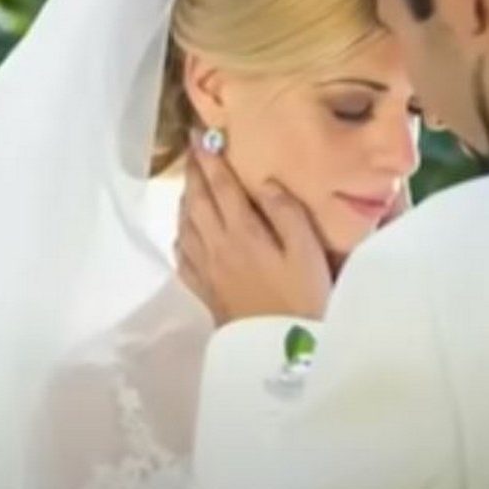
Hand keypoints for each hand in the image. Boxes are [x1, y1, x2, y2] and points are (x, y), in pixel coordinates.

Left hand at [174, 139, 332, 326]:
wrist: (282, 352)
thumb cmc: (303, 298)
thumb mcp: (307, 251)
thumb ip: (286, 212)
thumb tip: (265, 180)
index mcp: (242, 231)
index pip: (221, 186)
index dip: (211, 159)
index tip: (203, 136)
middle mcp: (216, 245)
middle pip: (198, 200)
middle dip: (195, 172)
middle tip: (194, 150)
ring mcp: (205, 269)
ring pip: (186, 223)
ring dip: (186, 197)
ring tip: (190, 182)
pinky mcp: (203, 290)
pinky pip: (183, 253)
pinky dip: (181, 232)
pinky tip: (186, 229)